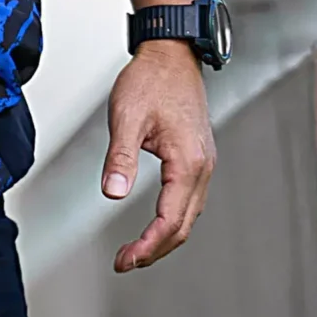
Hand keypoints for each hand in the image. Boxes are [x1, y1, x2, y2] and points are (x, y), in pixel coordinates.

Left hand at [101, 40, 215, 271]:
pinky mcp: (197, 156)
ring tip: (136, 250)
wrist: (172, 54)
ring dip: (164, 238)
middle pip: (183, 226)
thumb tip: (113, 193)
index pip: (169, 221)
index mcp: (187, 162)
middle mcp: (202, 166)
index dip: (146, 246)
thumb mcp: (127, 117)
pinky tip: (155, 222)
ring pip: (189, 215)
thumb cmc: (152, 79)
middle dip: (155, 250)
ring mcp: (203, 162)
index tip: (124, 260)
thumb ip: (121, 158)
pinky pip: (189, 199)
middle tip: (125, 262)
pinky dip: (173, 219)